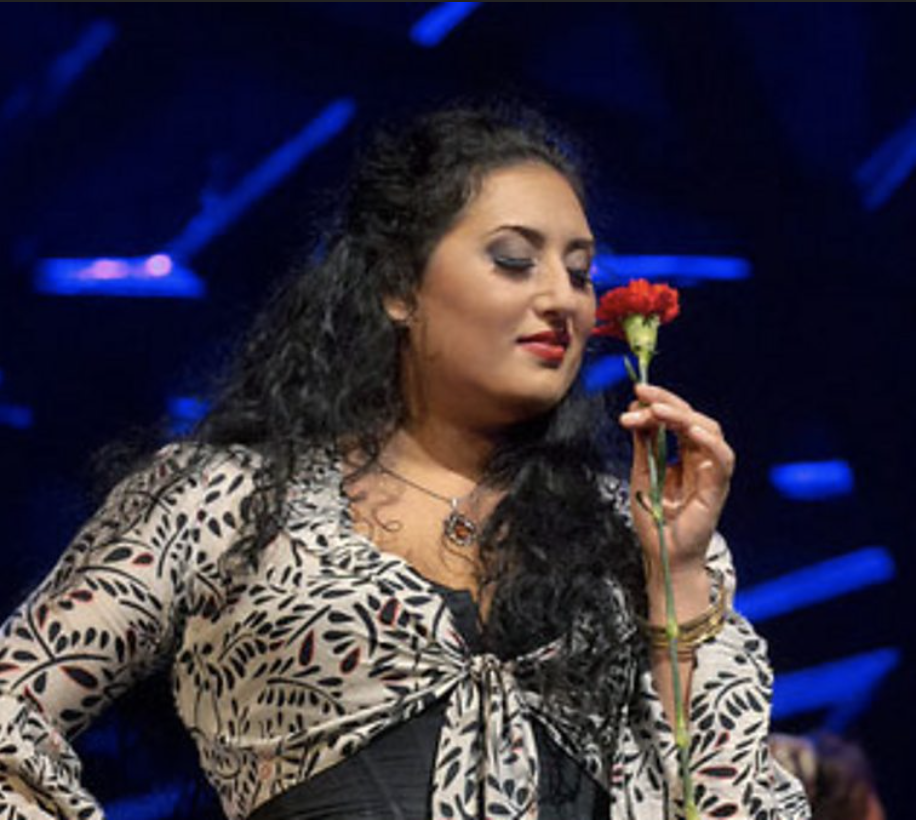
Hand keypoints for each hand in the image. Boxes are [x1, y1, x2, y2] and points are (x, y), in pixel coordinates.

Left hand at [619, 383, 735, 578]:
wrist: (662, 554)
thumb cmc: (654, 517)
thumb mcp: (642, 472)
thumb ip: (643, 443)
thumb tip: (635, 410)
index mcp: (684, 453)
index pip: (677, 417)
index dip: (659, 401)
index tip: (636, 394)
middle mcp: (701, 458)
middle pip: (692, 417)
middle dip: (666, 402)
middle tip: (642, 395)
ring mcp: (712, 471)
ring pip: (709, 430)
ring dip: (682, 416)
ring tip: (655, 410)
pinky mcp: (718, 488)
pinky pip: (723, 459)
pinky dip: (709, 442)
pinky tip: (690, 430)